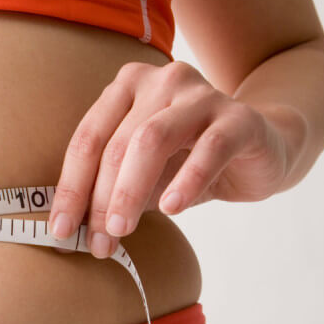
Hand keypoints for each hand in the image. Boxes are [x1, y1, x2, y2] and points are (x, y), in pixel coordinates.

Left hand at [48, 61, 291, 257]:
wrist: (264, 147)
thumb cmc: (189, 162)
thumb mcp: (144, 177)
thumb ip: (110, 192)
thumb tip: (70, 230)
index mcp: (128, 88)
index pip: (88, 139)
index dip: (70, 187)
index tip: (59, 230)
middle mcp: (162, 81)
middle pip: (117, 143)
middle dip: (100, 198)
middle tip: (96, 242)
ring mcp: (201, 95)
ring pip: (153, 140)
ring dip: (131, 190)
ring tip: (122, 230)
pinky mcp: (239, 118)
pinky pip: (209, 148)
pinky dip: (187, 180)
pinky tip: (172, 208)